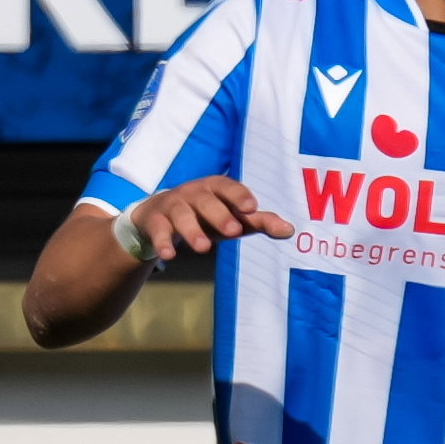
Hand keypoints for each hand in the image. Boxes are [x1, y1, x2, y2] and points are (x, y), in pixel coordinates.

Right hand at [127, 176, 290, 261]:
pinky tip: (169, 256)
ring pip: (181, 215)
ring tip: (204, 248)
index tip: (251, 207)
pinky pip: (158, 231)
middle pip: (205, 201)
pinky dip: (163, 243)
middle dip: (219, 214)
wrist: (158, 216)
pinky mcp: (155, 222)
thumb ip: (259, 222)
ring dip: (192, 230)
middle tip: (233, 230)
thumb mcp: (232, 217)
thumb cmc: (205, 216)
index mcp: (214, 188)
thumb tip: (290, 230)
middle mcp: (193, 193)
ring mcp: (172, 206)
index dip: (238, 195)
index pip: (227, 187)